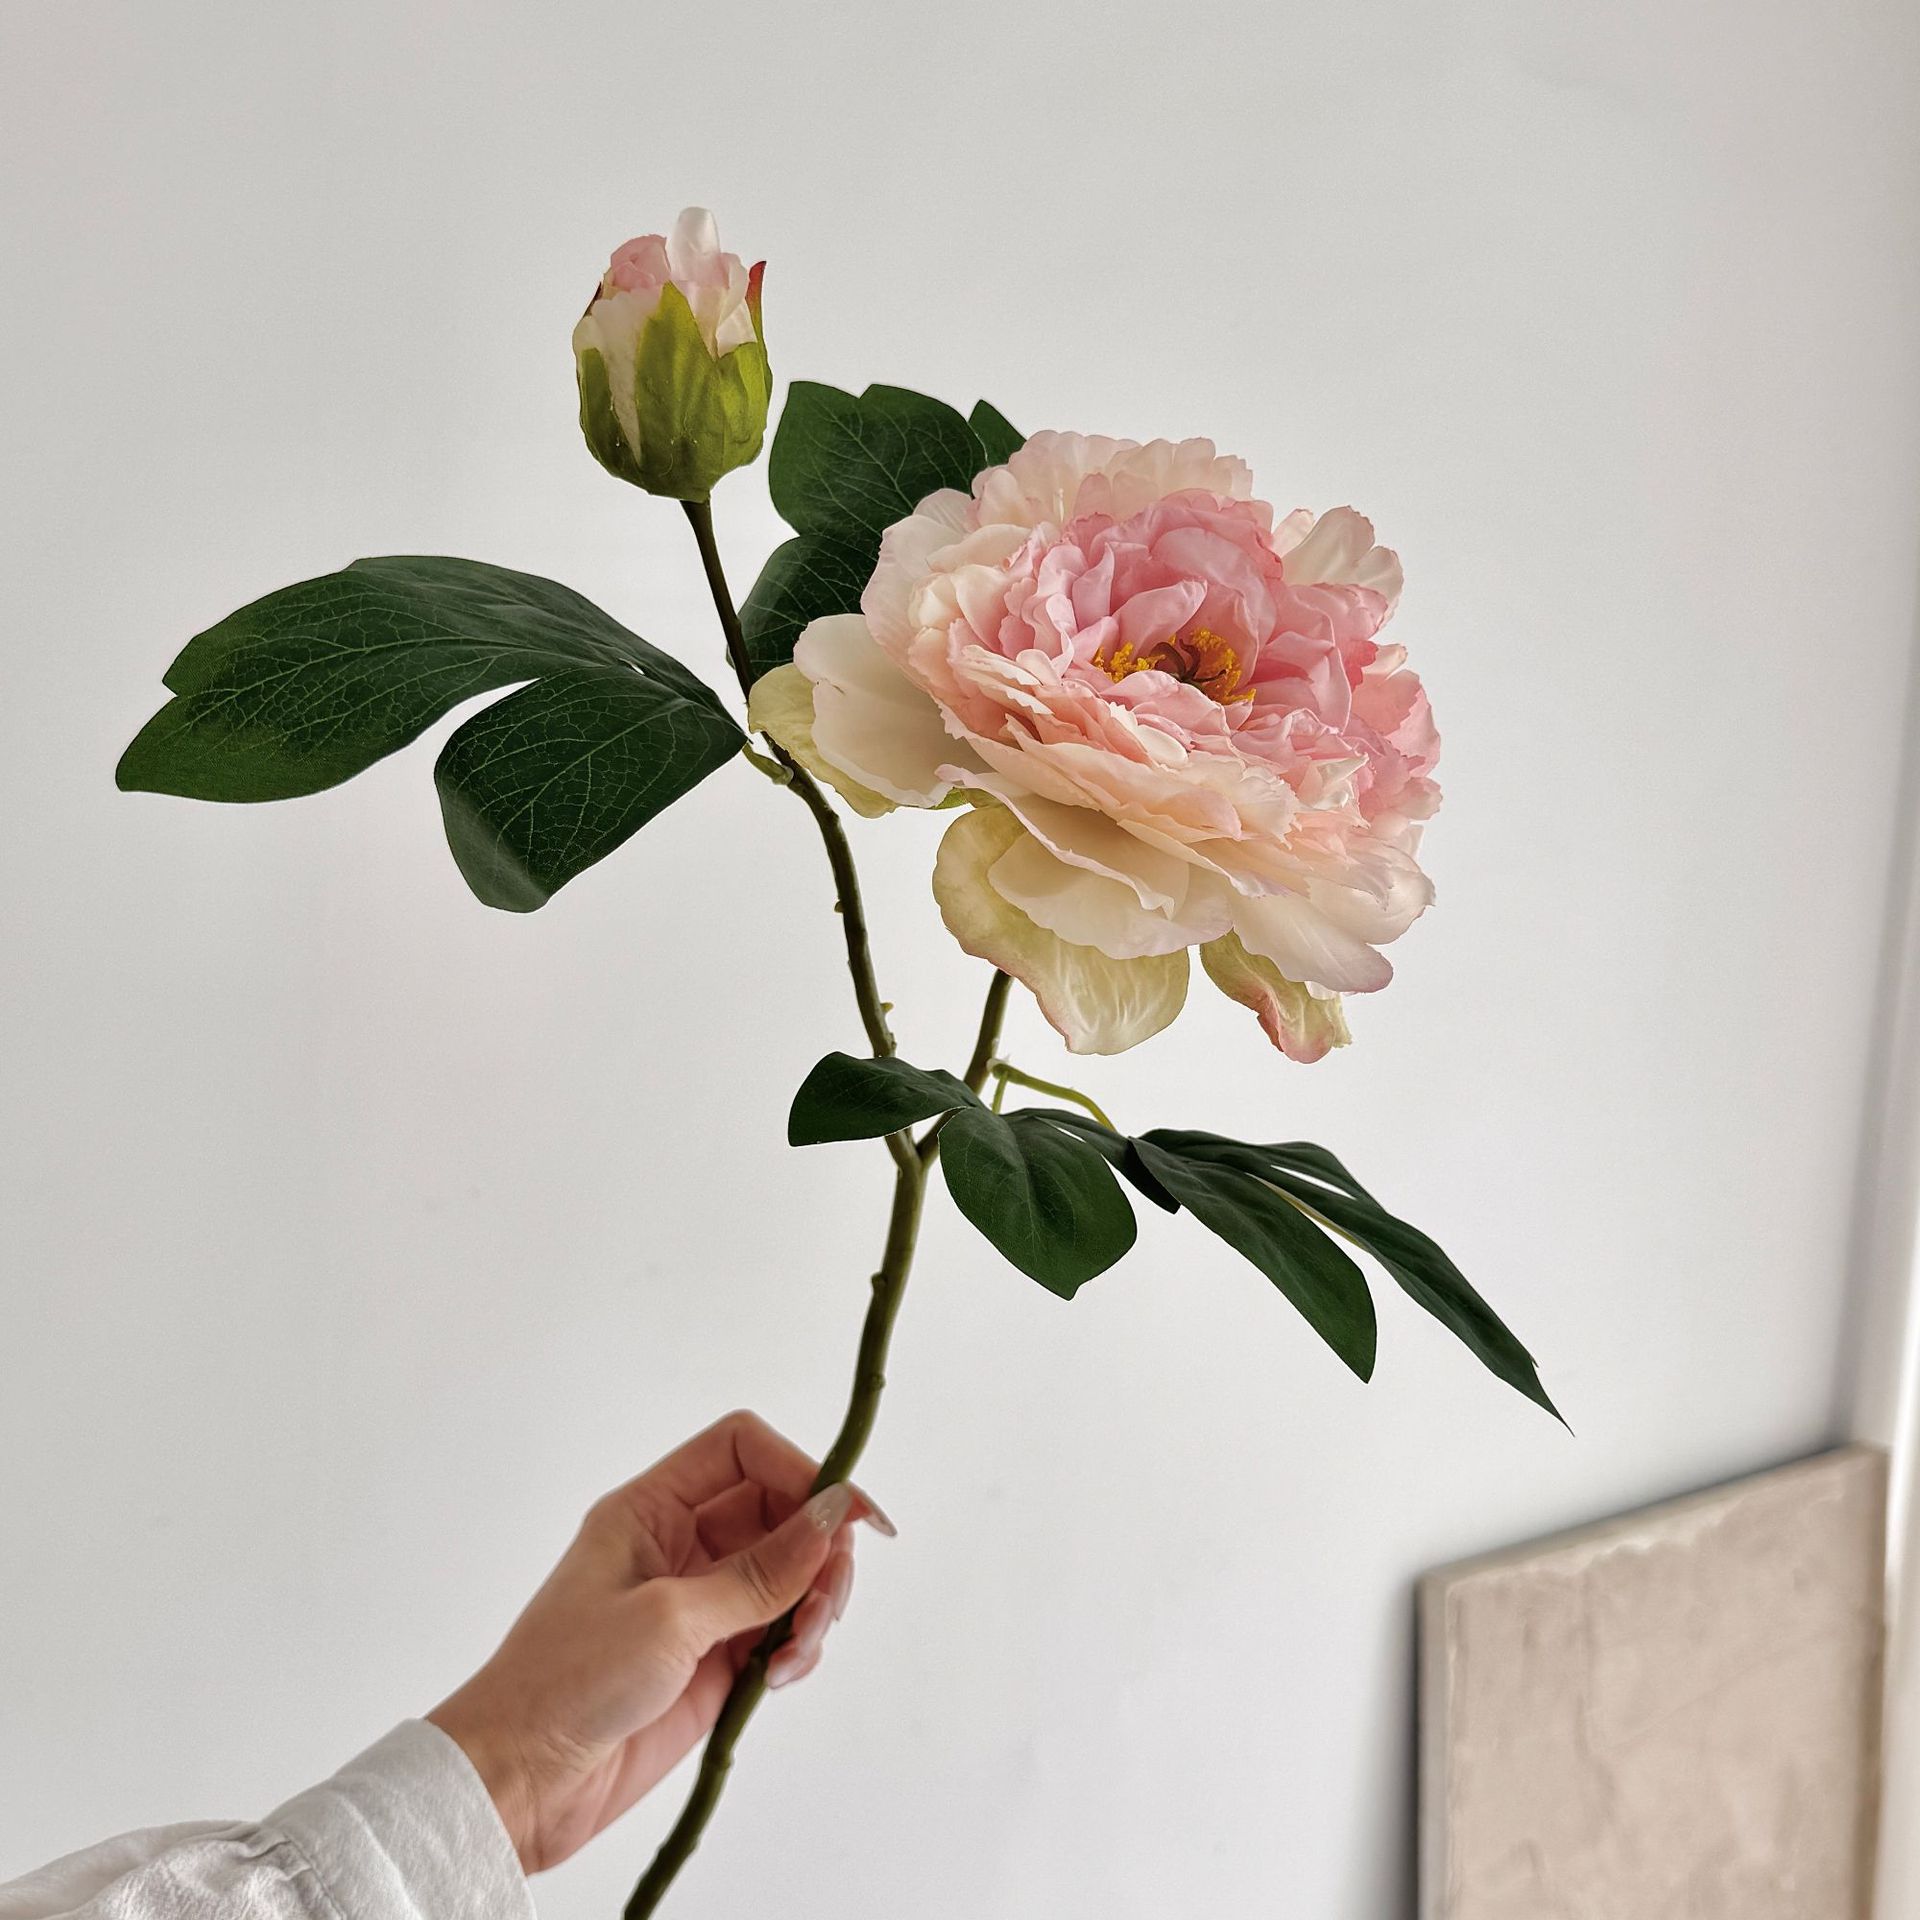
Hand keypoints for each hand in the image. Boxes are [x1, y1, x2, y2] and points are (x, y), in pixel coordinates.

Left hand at [427, 1409, 891, 1871]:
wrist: (518, 1785)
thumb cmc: (567, 1682)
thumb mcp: (668, 1618)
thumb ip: (760, 1571)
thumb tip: (832, 1514)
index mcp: (651, 1509)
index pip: (740, 1451)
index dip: (798, 1468)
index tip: (846, 1514)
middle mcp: (680, 1545)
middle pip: (779, 1512)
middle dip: (819, 1547)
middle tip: (831, 1597)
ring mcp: (702, 1605)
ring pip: (790, 1575)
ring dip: (815, 1605)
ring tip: (798, 1652)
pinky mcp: (715, 1662)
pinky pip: (781, 1633)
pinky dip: (799, 1649)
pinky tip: (779, 1679)